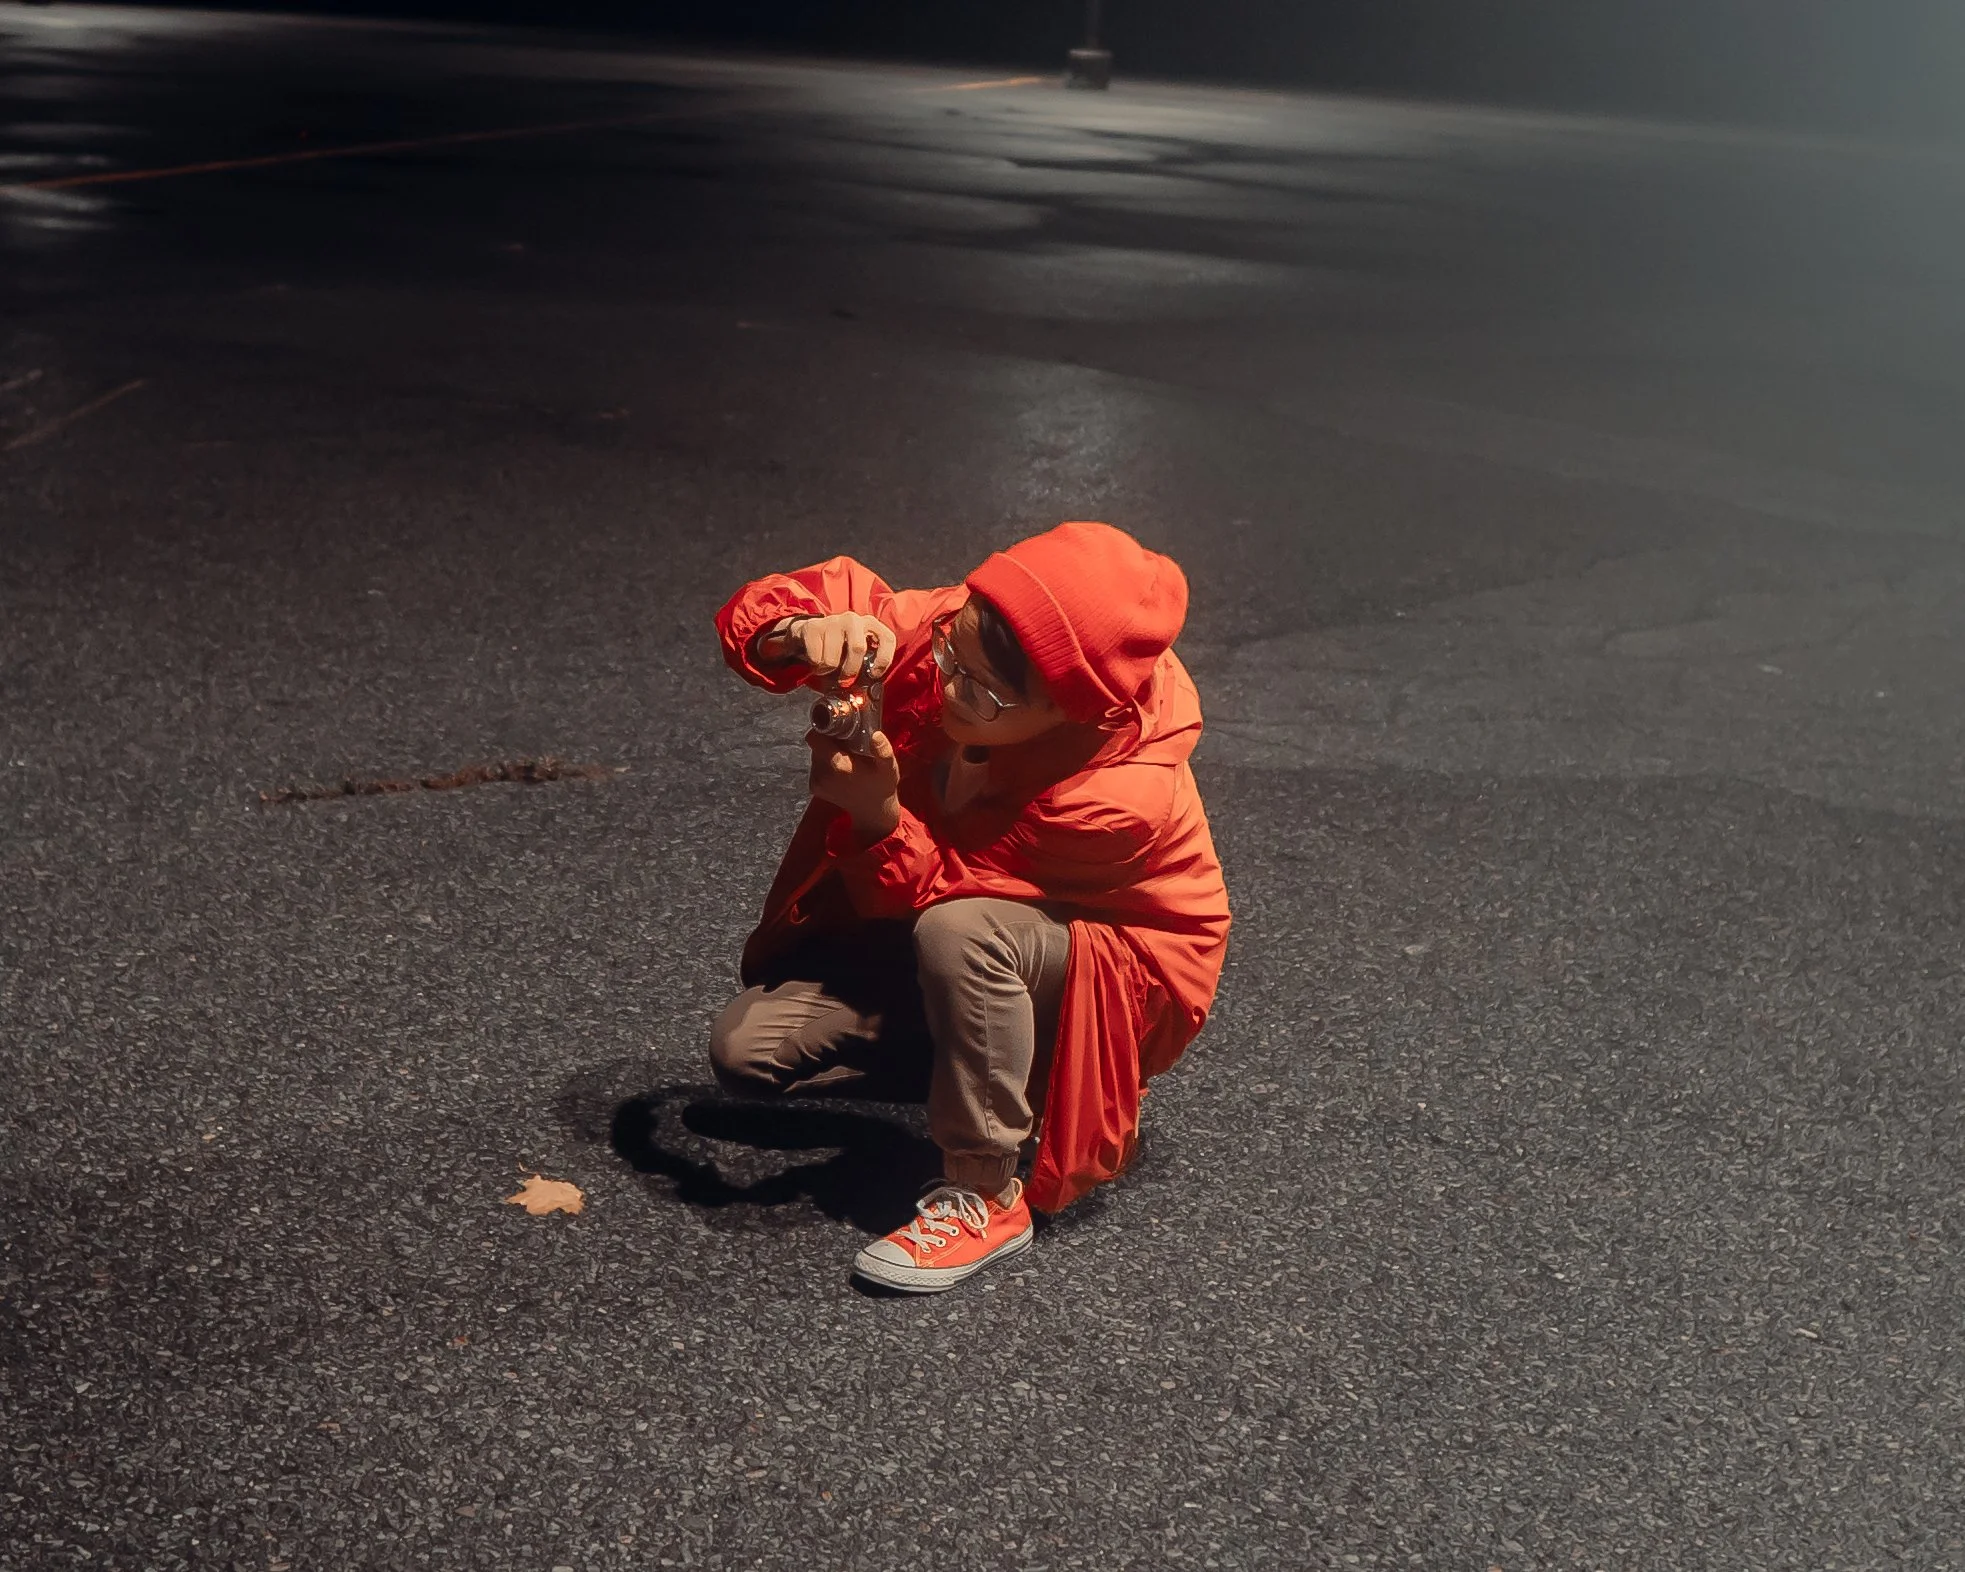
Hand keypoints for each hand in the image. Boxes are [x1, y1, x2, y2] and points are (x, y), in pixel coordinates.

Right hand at [760, 611, 896, 684]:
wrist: (810, 632)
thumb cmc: (839, 646)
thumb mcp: (855, 653)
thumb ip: (865, 666)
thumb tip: (868, 693)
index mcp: (870, 624)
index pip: (887, 638)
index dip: (884, 659)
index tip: (874, 674)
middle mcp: (853, 620)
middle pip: (858, 648)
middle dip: (851, 670)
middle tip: (845, 680)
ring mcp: (833, 621)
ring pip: (833, 658)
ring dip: (828, 670)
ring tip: (828, 667)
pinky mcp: (814, 627)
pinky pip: (816, 658)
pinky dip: (816, 666)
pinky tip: (818, 660)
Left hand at [808, 730, 900, 841]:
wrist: (872, 810)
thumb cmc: (881, 785)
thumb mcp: (889, 768)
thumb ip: (883, 752)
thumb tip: (876, 735)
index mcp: (838, 766)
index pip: (815, 737)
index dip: (824, 728)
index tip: (839, 727)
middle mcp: (822, 775)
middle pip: (816, 744)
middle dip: (829, 739)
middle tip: (848, 741)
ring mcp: (816, 783)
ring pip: (815, 753)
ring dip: (828, 750)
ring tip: (847, 755)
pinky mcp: (814, 787)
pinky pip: (816, 765)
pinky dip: (826, 761)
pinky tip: (842, 766)